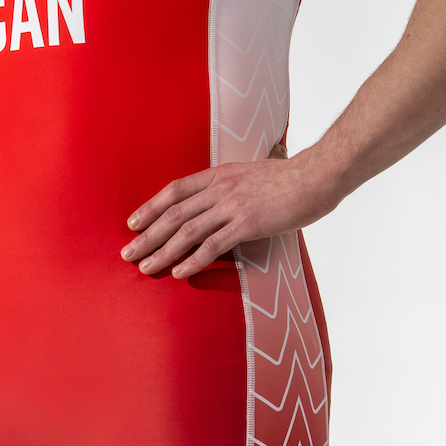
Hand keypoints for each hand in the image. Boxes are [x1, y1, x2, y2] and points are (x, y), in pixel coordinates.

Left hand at [120, 153, 336, 278]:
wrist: (317, 176)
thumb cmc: (291, 178)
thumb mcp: (253, 173)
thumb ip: (232, 186)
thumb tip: (220, 202)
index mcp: (220, 173)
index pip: (175, 191)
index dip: (151, 207)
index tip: (133, 223)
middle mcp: (221, 188)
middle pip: (173, 213)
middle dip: (147, 235)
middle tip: (127, 253)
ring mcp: (233, 205)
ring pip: (187, 231)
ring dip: (162, 251)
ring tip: (145, 267)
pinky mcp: (248, 224)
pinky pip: (213, 245)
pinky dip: (192, 260)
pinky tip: (178, 272)